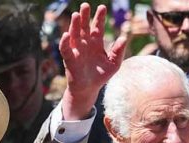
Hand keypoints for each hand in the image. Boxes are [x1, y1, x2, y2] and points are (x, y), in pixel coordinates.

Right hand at [58, 3, 127, 119]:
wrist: (89, 89)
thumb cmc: (101, 75)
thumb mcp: (114, 64)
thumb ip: (118, 51)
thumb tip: (123, 38)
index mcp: (96, 42)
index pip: (97, 26)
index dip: (99, 17)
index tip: (102, 7)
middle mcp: (85, 43)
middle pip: (84, 26)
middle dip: (84, 16)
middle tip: (85, 5)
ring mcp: (76, 49)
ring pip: (74, 34)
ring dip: (74, 25)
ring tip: (76, 15)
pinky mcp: (69, 58)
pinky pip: (65, 48)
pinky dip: (64, 42)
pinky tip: (66, 35)